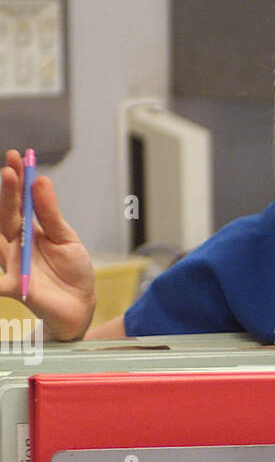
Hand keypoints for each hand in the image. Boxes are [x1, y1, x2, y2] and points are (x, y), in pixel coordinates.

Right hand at [0, 149, 95, 338]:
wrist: (80, 304)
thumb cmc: (72, 271)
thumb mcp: (65, 238)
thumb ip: (51, 214)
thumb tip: (41, 181)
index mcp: (28, 229)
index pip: (19, 200)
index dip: (17, 179)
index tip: (17, 156)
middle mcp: (15, 243)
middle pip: (8, 214)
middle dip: (9, 190)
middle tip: (12, 168)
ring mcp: (12, 263)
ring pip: (0, 238)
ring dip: (2, 211)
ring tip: (7, 182)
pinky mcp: (14, 285)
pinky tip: (0, 275)